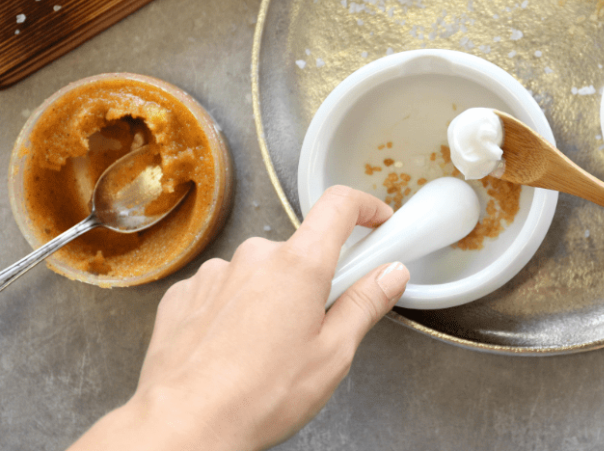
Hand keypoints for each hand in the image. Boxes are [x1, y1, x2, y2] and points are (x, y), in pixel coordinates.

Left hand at [70, 186, 408, 450]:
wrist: (183, 426)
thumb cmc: (258, 396)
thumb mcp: (333, 355)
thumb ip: (366, 305)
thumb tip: (391, 274)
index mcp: (298, 265)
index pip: (339, 206)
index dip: (365, 208)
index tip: (376, 221)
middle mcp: (254, 257)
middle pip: (299, 251)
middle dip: (314, 280)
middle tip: (317, 327)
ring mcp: (214, 274)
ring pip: (259, 273)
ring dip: (271, 298)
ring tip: (268, 351)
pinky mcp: (184, 295)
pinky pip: (222, 290)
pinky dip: (234, 310)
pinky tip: (234, 350)